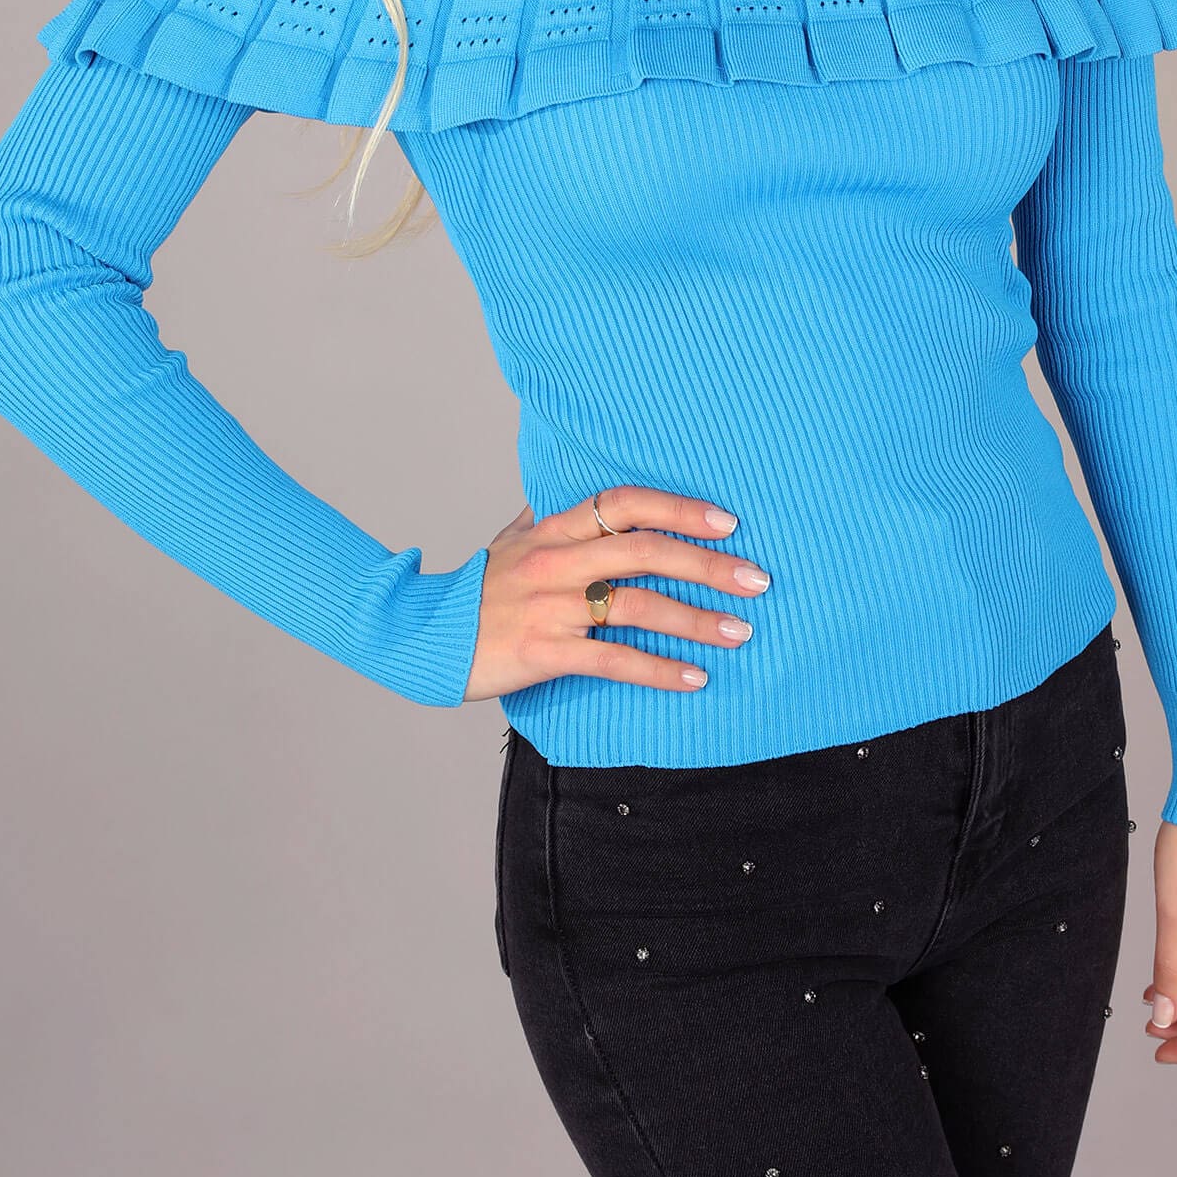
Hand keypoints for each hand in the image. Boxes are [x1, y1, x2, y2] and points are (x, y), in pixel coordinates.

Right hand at [462, 485, 771, 702]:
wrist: (420, 635)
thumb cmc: (474, 590)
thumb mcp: (510, 541)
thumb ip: (550, 518)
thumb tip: (581, 497)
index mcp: (554, 529)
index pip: (626, 503)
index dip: (680, 508)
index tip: (727, 521)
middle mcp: (557, 561)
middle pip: (645, 551)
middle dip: (708, 564)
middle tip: (757, 579)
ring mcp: (551, 607)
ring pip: (636, 605)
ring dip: (695, 619)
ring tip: (739, 632)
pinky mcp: (544, 652)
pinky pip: (612, 659)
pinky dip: (658, 669)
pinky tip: (694, 678)